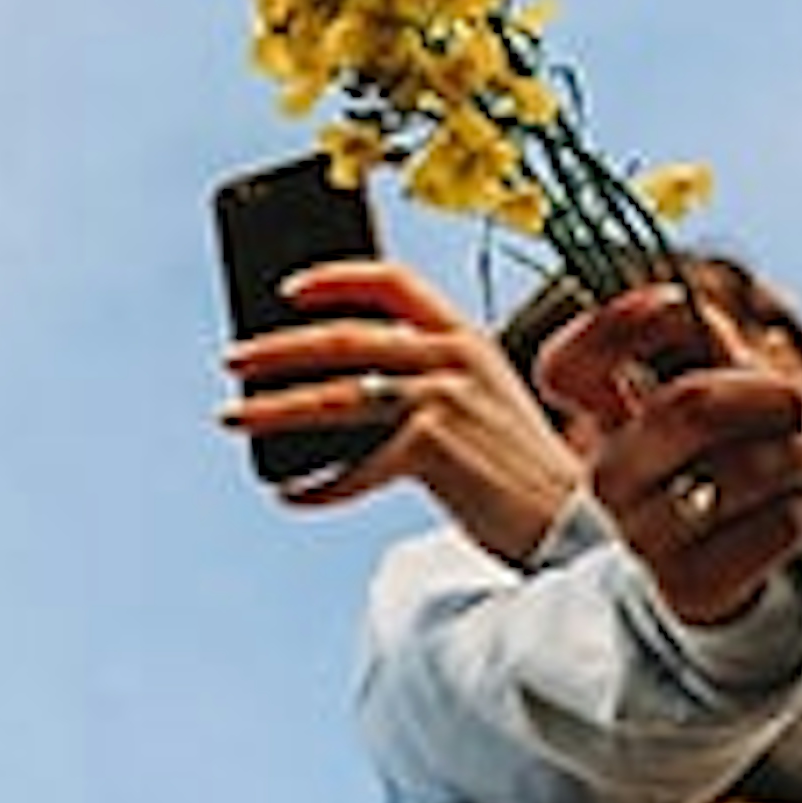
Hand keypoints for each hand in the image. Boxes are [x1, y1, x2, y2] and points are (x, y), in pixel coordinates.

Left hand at [220, 259, 581, 566]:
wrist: (569, 524)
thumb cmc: (520, 474)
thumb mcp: (483, 406)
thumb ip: (428, 385)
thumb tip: (342, 393)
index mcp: (467, 338)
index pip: (393, 281)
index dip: (336, 278)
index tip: (287, 290)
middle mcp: (453, 358)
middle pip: (345, 338)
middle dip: (278, 348)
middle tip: (233, 360)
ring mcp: (443, 399)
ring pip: (334, 397)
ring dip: (274, 407)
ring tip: (232, 417)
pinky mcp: (431, 447)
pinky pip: (353, 468)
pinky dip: (319, 487)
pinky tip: (292, 496)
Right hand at [532, 281, 801, 627]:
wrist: (725, 585)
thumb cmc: (725, 468)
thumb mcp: (716, 400)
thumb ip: (707, 347)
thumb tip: (700, 313)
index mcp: (603, 425)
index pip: (567, 367)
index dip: (620, 322)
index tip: (678, 302)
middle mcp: (610, 481)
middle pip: (688, 407)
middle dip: (765, 394)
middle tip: (795, 403)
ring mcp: (645, 540)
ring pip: (746, 468)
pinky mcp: (690, 589)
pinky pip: (773, 526)